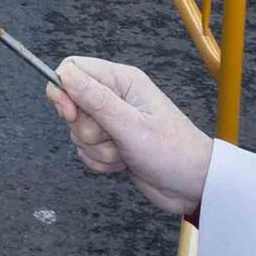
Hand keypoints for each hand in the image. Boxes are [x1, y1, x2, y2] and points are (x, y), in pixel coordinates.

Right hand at [46, 56, 210, 215]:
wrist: (192, 185)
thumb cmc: (173, 151)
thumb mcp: (131, 125)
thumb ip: (96, 100)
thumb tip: (65, 75)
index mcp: (121, 80)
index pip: (73, 69)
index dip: (63, 90)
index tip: (69, 114)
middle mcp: (115, 96)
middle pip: (71, 104)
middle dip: (86, 129)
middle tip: (112, 136)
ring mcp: (112, 120)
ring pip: (77, 131)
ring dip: (96, 149)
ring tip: (124, 152)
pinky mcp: (111, 142)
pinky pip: (85, 150)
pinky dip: (100, 161)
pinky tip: (123, 163)